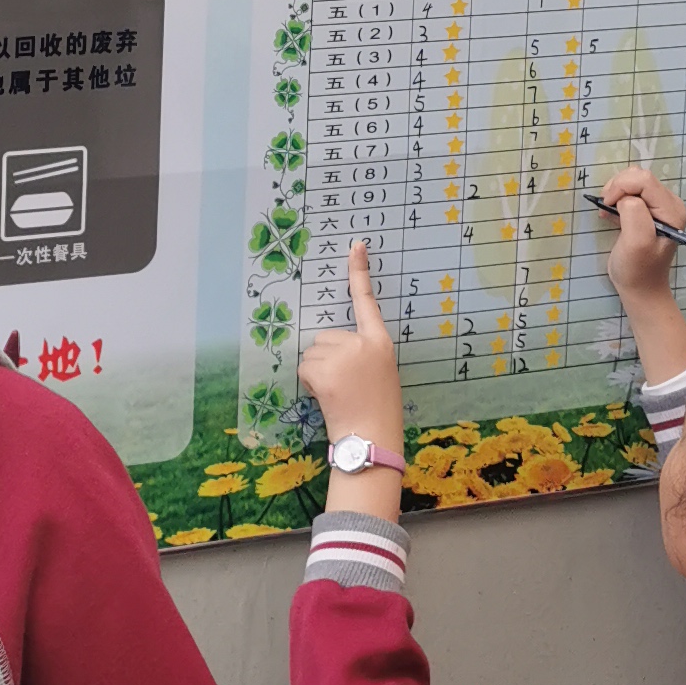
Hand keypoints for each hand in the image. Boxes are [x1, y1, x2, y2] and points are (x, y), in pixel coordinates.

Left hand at [299, 239, 405, 466]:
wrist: (372, 438)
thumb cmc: (377, 410)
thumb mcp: (379, 374)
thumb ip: (362, 354)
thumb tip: (330, 347)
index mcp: (380, 343)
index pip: (367, 301)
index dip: (359, 272)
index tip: (355, 245)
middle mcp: (362, 343)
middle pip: (326, 336)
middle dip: (327, 359)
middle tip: (345, 386)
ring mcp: (342, 354)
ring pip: (313, 353)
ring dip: (318, 372)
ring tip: (338, 393)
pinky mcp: (324, 369)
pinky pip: (305, 368)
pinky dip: (310, 382)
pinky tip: (327, 397)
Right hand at [596, 165, 683, 305]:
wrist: (641, 288)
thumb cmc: (638, 269)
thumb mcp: (636, 242)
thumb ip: (632, 212)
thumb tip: (624, 198)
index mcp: (671, 210)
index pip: (644, 180)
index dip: (621, 187)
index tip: (607, 206)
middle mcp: (669, 204)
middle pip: (639, 177)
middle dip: (618, 188)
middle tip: (606, 208)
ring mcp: (659, 206)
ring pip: (633, 181)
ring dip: (615, 193)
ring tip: (608, 213)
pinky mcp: (648, 210)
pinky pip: (631, 191)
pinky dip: (617, 198)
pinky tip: (612, 214)